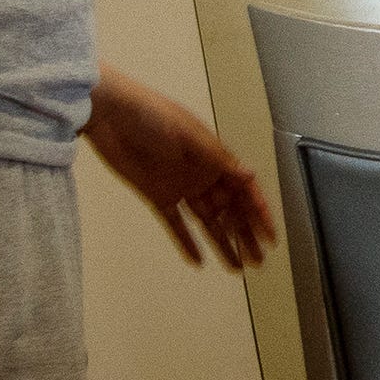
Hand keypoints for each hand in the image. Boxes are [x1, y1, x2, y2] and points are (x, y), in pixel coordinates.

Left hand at [83, 66, 276, 269]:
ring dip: (222, 243)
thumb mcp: (190, 136)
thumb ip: (219, 160)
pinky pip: (176, 223)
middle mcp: (202, 174)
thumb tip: (249, 175)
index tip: (271, 237)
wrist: (109, 114)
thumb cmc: (150, 113)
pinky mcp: (157, 195)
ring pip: (208, 221)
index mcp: (214, 158)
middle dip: (245, 236)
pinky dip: (186, 242)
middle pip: (230, 211)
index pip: (245, 191)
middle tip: (257, 260)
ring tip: (235, 266)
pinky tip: (197, 260)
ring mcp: (181, 186)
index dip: (260, 215)